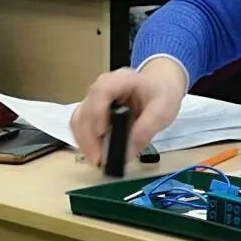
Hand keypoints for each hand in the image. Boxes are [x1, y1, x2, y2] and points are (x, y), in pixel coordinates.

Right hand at [70, 64, 185, 166]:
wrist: (161, 86)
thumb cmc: (162, 95)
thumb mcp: (162, 112)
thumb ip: (145, 131)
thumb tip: (126, 154)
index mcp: (122, 79)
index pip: (102, 92)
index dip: (98, 113)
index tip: (103, 133)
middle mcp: (102, 85)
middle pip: (85, 109)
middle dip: (89, 137)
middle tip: (98, 160)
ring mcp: (94, 97)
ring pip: (79, 119)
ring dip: (84, 141)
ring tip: (96, 160)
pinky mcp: (92, 109)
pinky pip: (81, 125)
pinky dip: (85, 140)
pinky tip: (95, 153)